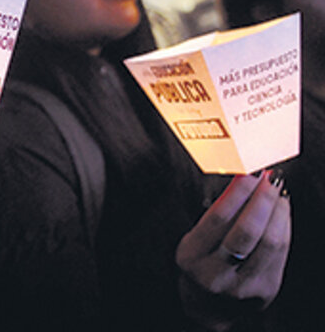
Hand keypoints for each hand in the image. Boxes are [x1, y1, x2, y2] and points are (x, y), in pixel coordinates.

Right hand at [175, 170, 290, 330]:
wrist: (209, 305)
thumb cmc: (201, 262)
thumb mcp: (195, 240)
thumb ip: (217, 215)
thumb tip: (244, 180)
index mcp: (192, 256)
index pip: (218, 218)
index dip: (237, 192)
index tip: (247, 171)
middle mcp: (216, 274)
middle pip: (246, 231)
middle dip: (261, 199)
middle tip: (268, 176)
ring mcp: (244, 284)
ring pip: (269, 242)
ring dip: (277, 210)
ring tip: (276, 189)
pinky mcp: (266, 289)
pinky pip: (281, 251)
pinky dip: (284, 224)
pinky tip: (281, 208)